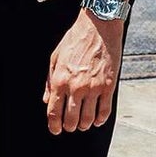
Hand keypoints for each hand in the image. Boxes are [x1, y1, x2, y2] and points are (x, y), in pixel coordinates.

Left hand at [43, 0, 132, 133]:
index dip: (54, 125)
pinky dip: (100, 120)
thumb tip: (46, 99)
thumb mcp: (55, 58)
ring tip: (82, 123)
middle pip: (70, 119)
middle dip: (68, 127)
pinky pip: (105, 111)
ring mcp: (94, 88)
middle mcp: (76, 87)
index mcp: (60, 80)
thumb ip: (49, 81)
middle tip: (69, 127)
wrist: (98, 27)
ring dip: (84, 125)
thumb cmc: (76, 39)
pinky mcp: (109, 86)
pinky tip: (97, 120)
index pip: (53, 112)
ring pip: (88, 119)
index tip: (55, 129)